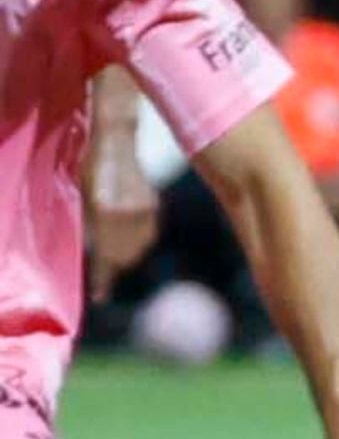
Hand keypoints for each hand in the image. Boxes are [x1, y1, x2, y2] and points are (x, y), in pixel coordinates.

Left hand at [83, 139, 157, 300]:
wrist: (116, 141)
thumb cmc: (90, 168)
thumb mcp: (84, 199)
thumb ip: (93, 226)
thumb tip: (100, 254)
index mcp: (105, 213)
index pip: (105, 256)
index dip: (104, 279)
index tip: (102, 296)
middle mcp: (126, 215)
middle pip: (124, 255)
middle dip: (114, 265)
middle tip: (105, 270)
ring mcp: (143, 210)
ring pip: (137, 247)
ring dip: (126, 253)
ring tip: (116, 250)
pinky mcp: (153, 206)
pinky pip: (146, 233)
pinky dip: (137, 238)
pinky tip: (128, 231)